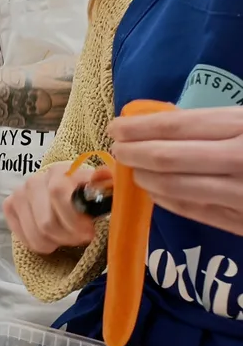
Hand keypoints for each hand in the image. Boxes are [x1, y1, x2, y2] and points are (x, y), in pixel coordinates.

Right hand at [4, 161, 100, 254]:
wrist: (67, 196)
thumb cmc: (87, 197)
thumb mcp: (103, 191)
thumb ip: (105, 184)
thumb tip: (103, 174)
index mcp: (61, 171)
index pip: (58, 192)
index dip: (74, 218)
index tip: (89, 230)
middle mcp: (36, 179)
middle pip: (46, 222)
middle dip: (68, 236)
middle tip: (80, 237)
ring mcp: (20, 192)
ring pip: (36, 233)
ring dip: (55, 242)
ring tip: (67, 237)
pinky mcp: (10, 205)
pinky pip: (23, 237)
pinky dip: (40, 244)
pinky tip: (51, 237)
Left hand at [109, 107, 242, 236]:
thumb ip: (210, 124)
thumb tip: (157, 124)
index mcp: (238, 126)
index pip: (172, 127)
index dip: (135, 128)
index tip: (114, 128)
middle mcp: (237, 159)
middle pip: (164, 157)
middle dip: (131, 153)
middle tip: (118, 150)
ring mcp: (238, 193)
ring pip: (171, 186)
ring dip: (143, 177)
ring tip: (134, 170)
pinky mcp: (239, 221)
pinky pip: (189, 209)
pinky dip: (163, 198)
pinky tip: (154, 190)